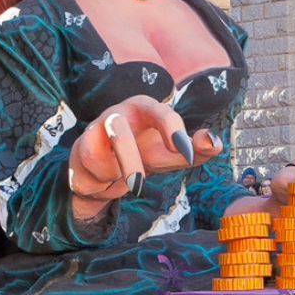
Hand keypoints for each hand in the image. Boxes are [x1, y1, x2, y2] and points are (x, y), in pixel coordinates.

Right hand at [69, 97, 220, 217]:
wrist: (112, 170)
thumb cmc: (148, 152)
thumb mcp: (175, 154)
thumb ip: (198, 148)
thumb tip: (215, 143)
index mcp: (146, 109)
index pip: (160, 112)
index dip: (173, 131)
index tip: (186, 154)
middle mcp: (117, 114)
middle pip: (118, 131)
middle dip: (127, 160)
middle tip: (138, 185)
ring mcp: (94, 129)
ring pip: (96, 154)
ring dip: (113, 174)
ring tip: (122, 175)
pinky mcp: (79, 149)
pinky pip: (88, 170)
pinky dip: (101, 182)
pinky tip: (106, 178)